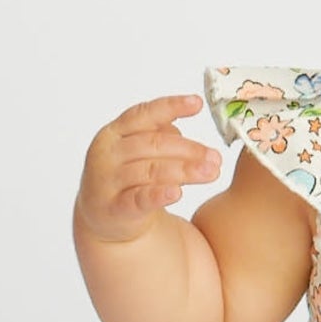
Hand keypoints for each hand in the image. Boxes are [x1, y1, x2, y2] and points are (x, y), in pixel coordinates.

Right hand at [75, 94, 221, 242]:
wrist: (105, 218)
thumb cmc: (129, 176)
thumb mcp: (139, 150)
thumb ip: (159, 136)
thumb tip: (182, 131)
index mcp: (114, 132)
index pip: (144, 114)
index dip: (171, 106)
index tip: (197, 103)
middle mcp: (107, 153)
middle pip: (153, 144)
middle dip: (189, 149)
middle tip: (216, 157)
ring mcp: (108, 181)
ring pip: (151, 171)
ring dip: (185, 170)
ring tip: (211, 172)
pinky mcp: (114, 208)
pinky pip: (139, 199)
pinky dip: (158, 195)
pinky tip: (177, 193)